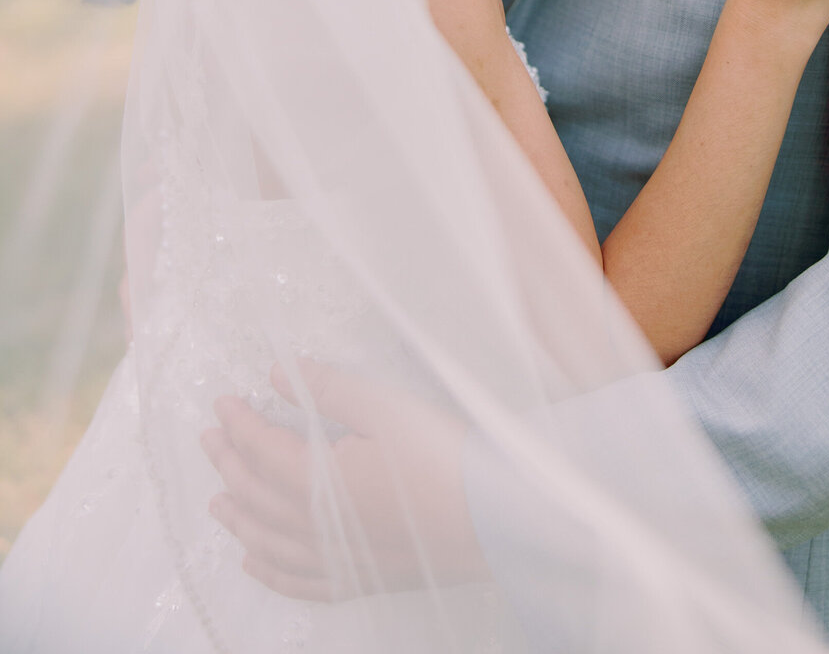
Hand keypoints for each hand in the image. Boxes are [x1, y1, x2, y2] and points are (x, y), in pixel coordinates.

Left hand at [202, 359, 485, 599]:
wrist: (492, 518)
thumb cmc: (442, 457)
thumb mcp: (385, 407)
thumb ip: (327, 390)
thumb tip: (280, 372)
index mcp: (318, 480)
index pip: (262, 449)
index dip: (238, 424)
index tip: (222, 404)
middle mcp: (315, 526)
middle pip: (256, 494)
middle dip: (229, 463)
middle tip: (210, 440)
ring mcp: (334, 558)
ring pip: (267, 542)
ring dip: (238, 518)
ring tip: (217, 501)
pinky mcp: (357, 578)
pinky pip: (296, 581)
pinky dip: (268, 570)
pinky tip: (255, 560)